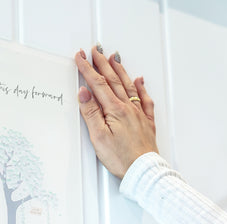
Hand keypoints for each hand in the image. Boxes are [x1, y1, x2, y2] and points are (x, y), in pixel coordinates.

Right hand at [75, 46, 158, 178]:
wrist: (143, 171)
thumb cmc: (121, 158)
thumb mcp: (98, 137)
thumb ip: (91, 112)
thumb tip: (83, 92)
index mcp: (115, 110)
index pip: (97, 84)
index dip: (87, 69)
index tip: (80, 57)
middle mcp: (128, 108)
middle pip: (113, 80)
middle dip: (102, 64)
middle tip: (95, 50)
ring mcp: (139, 114)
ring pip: (129, 86)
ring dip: (120, 70)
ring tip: (114, 58)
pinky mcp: (146, 123)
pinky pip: (145, 99)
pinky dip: (141, 87)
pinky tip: (140, 80)